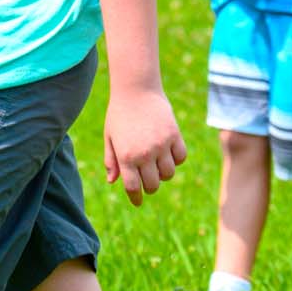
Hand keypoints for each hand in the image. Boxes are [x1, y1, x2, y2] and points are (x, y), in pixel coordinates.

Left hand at [102, 87, 186, 205]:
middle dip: (149, 187)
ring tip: (158, 166)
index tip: (137, 201)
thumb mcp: (110, 137)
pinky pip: (181, 157)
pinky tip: (169, 155)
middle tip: (147, 182)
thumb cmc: (119, 113)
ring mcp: (161, 145)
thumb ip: (111, 160)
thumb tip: (112, 181)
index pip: (133, 187)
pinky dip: (176, 160)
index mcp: (126, 157)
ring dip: (163, 174)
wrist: (136, 89)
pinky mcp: (174, 135)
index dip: (135, 198)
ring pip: (169, 173)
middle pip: (153, 185)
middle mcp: (145, 154)